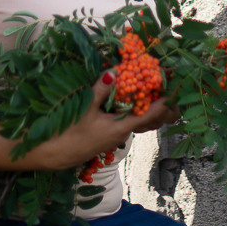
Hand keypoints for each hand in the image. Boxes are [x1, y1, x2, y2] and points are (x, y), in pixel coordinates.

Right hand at [26, 73, 174, 171]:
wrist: (50, 154)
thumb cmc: (68, 133)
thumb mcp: (84, 109)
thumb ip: (100, 90)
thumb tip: (113, 71)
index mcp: (121, 127)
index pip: (150, 114)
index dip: (164, 101)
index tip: (176, 88)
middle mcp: (122, 132)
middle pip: (148, 116)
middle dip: (159, 102)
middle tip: (166, 82)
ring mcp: (114, 133)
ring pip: (137, 118)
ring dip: (145, 104)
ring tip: (150, 85)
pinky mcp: (106, 133)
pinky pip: (126, 119)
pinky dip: (131, 107)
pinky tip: (126, 96)